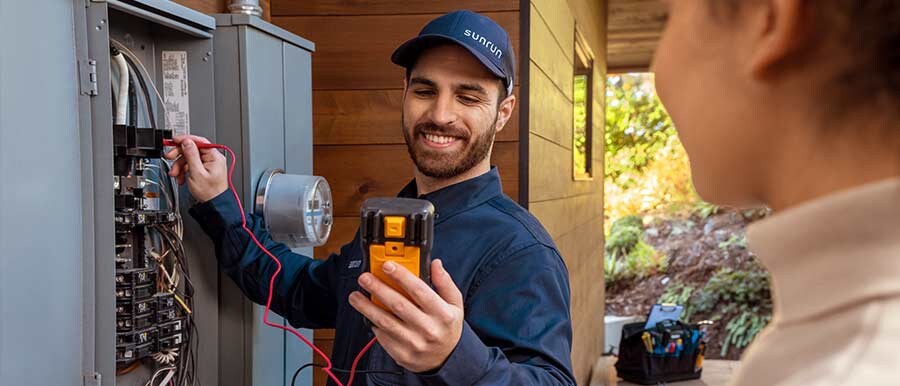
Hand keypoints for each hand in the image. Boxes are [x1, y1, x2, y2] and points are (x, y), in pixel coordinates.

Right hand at [163, 134, 228, 202]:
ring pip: (189, 158)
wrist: (213, 205)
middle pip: (192, 149)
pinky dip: (183, 171)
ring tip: (175, 174)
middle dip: (179, 155)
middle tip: (169, 157)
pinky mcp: (203, 170)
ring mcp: (207, 164)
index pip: (199, 141)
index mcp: (214, 156)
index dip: (185, 139)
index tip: (174, 140)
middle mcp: (212, 158)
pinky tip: (181, 178)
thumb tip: (187, 142)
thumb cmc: (209, 192)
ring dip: (179, 166)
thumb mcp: (197, 172)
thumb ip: (191, 155)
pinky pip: (190, 165)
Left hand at [349, 259, 463, 372]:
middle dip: (378, 288)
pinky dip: (373, 324)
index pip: (419, 290)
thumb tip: (435, 264)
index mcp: (442, 314)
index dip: (401, 276)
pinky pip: (383, 336)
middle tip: (365, 278)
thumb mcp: (455, 305)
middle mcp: (428, 328)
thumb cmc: (447, 328)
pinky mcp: (401, 353)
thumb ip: (445, 284)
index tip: (387, 265)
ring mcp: (414, 343)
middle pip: (398, 304)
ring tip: (355, 296)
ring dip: (367, 307)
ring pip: (385, 321)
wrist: (446, 359)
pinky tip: (367, 314)